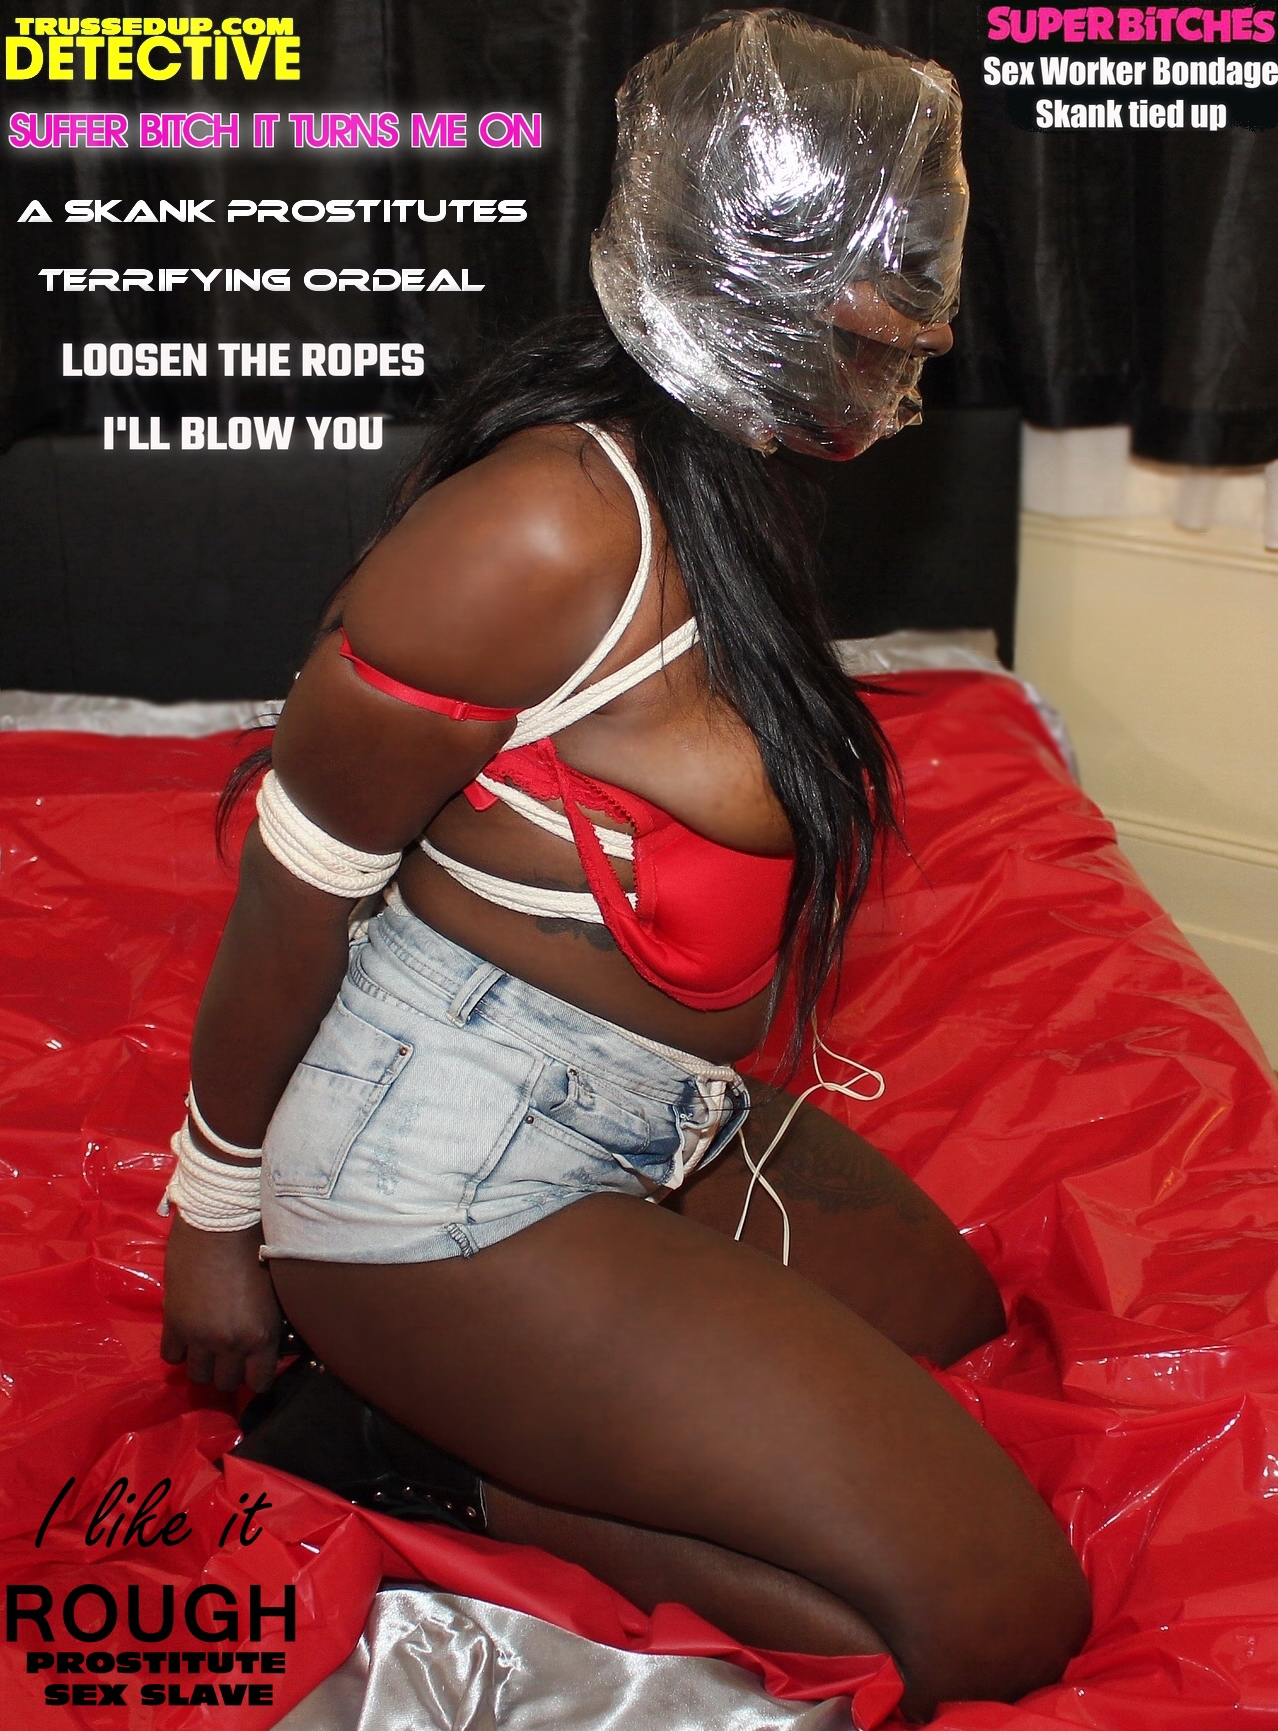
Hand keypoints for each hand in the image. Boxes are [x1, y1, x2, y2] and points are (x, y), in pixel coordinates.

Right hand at [161, 1212, 281, 1393]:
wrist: (221, 1222)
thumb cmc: (257, 1247)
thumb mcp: (274, 1294)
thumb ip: (267, 1326)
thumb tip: (263, 1345)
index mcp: (261, 1335)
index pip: (259, 1382)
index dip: (255, 1376)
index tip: (253, 1367)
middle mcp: (230, 1343)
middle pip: (225, 1384)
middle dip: (228, 1372)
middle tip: (229, 1355)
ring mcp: (199, 1336)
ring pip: (197, 1375)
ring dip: (203, 1363)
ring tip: (207, 1346)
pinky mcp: (173, 1322)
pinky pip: (171, 1356)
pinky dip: (179, 1349)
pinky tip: (186, 1334)